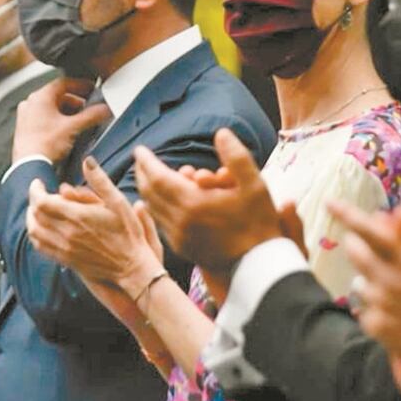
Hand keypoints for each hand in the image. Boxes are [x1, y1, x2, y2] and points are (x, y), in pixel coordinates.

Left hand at [12, 77, 110, 162]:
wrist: (29, 166)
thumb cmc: (44, 145)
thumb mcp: (74, 127)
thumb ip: (92, 116)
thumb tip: (104, 110)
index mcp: (40, 97)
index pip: (64, 83)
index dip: (81, 85)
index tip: (92, 89)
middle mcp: (30, 103)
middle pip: (58, 96)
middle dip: (76, 102)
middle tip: (89, 109)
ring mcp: (26, 116)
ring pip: (51, 108)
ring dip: (67, 112)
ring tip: (80, 122)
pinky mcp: (25, 129)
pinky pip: (45, 118)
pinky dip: (57, 121)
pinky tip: (67, 131)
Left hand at [25, 157, 163, 296]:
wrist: (131, 267)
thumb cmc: (129, 233)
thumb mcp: (119, 202)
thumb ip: (100, 181)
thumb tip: (87, 161)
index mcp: (79, 216)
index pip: (42, 201)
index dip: (36, 190)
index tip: (39, 183)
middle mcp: (68, 233)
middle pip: (35, 215)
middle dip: (33, 200)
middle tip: (39, 193)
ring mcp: (65, 248)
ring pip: (34, 231)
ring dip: (31, 218)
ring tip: (37, 209)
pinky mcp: (66, 259)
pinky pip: (41, 246)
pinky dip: (35, 234)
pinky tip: (42, 227)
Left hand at [133, 128, 279, 272]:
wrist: (258, 267)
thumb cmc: (259, 225)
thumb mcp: (255, 186)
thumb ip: (237, 157)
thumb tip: (221, 133)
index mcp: (193, 204)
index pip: (158, 178)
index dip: (147, 162)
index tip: (140, 150)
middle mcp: (180, 222)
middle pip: (150, 194)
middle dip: (142, 174)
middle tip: (141, 161)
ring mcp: (179, 238)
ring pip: (153, 210)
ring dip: (148, 191)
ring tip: (149, 177)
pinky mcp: (183, 248)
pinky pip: (162, 223)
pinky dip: (157, 207)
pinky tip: (162, 200)